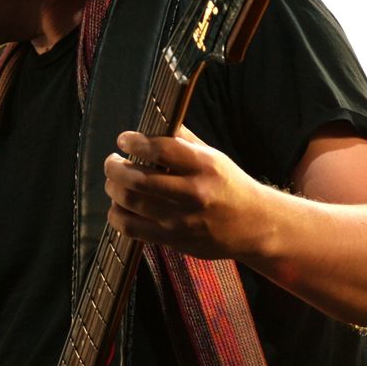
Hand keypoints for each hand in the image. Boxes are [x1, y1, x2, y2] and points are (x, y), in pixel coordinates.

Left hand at [103, 125, 268, 260]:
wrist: (254, 225)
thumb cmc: (229, 185)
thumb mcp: (213, 156)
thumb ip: (182, 140)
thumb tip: (152, 124)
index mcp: (204, 166)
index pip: (161, 149)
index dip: (135, 142)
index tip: (124, 140)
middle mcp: (194, 193)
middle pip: (138, 179)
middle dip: (115, 168)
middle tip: (112, 162)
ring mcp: (182, 220)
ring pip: (130, 204)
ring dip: (113, 190)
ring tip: (114, 183)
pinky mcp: (174, 241)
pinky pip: (132, 229)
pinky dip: (117, 215)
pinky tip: (119, 207)